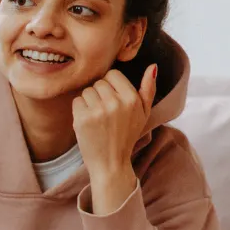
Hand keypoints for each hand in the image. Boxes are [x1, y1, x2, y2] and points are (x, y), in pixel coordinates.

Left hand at [72, 64, 156, 213]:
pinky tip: (88, 122)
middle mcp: (115, 103)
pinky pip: (76, 101)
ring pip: (86, 91)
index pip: (112, 74)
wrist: (111, 163)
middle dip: (100, 94)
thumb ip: (149, 89)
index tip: (113, 99)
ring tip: (97, 118)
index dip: (110, 86)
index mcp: (132, 99)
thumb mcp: (144, 113)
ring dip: (89, 102)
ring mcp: (98, 111)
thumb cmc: (127, 136)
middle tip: (105, 112)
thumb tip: (153, 66)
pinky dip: (79, 110)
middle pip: (98, 82)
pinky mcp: (82, 119)